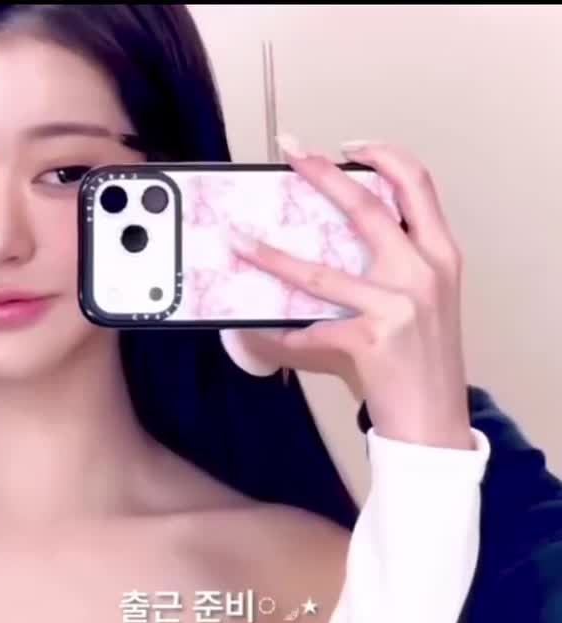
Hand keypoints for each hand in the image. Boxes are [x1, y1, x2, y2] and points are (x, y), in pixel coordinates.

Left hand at [227, 135, 473, 449]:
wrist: (435, 420)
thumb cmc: (422, 359)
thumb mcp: (421, 301)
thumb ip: (389, 266)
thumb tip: (323, 245)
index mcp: (439, 254)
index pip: (418, 183)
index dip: (381, 154)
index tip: (345, 145)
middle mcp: (425, 271)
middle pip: (368, 206)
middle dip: (323, 173)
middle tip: (289, 152)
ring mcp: (400, 305)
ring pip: (321, 271)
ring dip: (271, 255)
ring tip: (239, 241)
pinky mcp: (373, 339)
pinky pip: (311, 328)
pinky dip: (283, 333)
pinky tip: (264, 333)